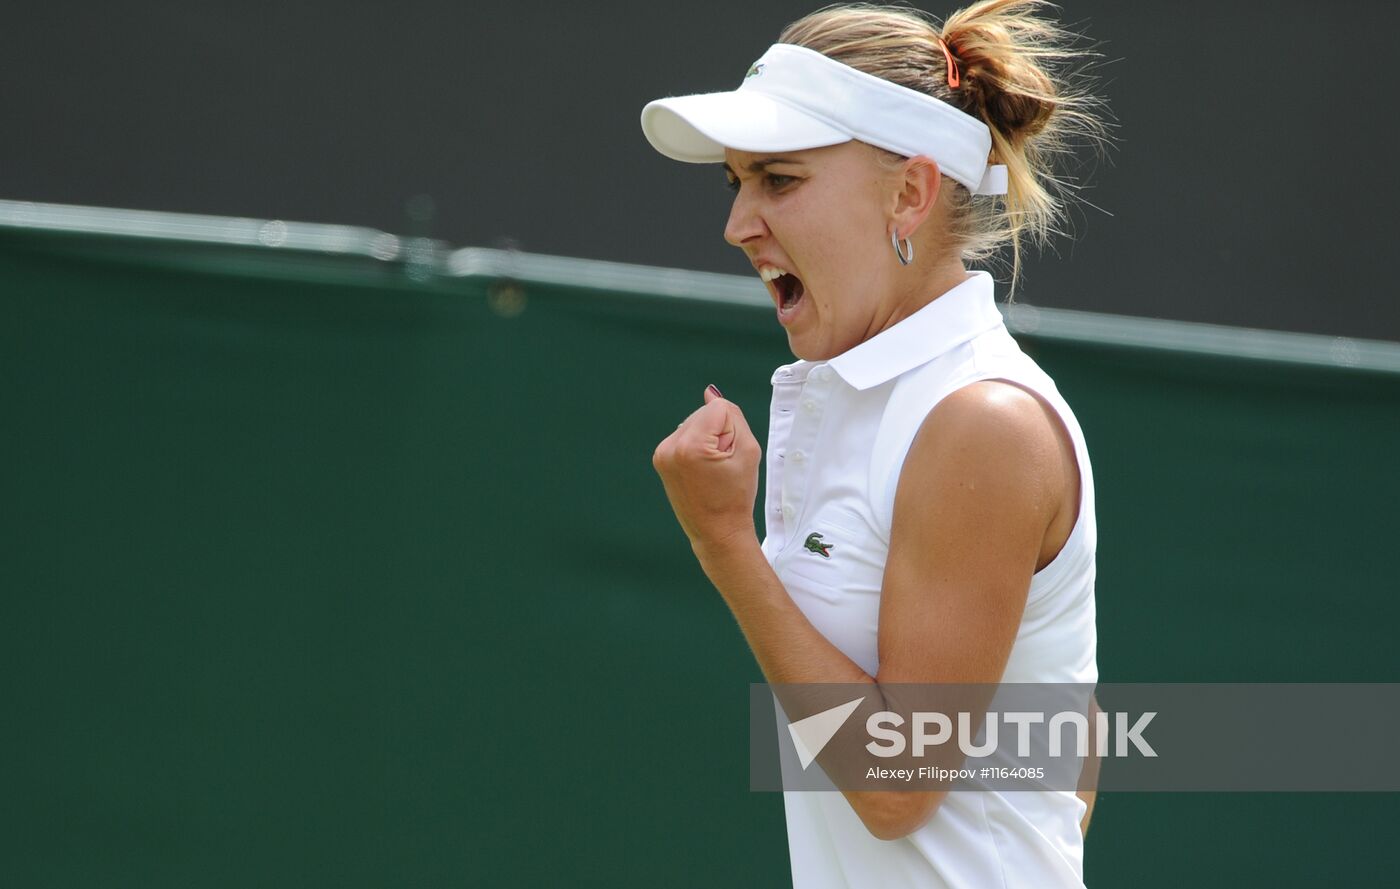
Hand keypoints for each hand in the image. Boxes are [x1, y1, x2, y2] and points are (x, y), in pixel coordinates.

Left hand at [652, 384, 761, 550]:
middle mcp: (670, 446)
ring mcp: (662, 453)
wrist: (717, 531)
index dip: (733, 430)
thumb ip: (732, 416)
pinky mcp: (660, 458)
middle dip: (719, 432)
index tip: (729, 458)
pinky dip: (697, 446)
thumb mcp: (748, 451)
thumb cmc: (736, 495)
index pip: (720, 408)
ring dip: (707, 438)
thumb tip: (709, 392)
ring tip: (712, 470)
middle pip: (705, 413)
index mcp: (691, 446)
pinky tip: (702, 469)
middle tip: (722, 467)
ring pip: (695, 423)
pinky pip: (685, 435)